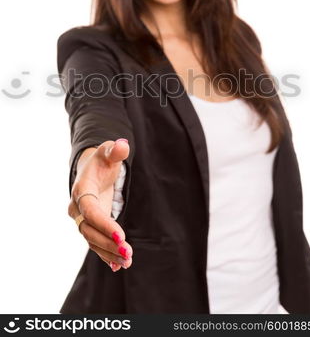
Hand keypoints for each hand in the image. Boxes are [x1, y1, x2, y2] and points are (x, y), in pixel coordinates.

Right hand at [68, 139, 132, 271]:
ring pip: (91, 240)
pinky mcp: (90, 225)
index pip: (90, 211)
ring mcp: (83, 218)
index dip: (104, 224)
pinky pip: (95, 243)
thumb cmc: (102, 159)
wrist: (93, 168)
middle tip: (128, 253)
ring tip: (127, 262)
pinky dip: (105, 255)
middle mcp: (78, 207)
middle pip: (89, 230)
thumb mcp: (108, 151)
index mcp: (81, 190)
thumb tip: (122, 146)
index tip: (122, 235)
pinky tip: (118, 266)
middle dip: (107, 243)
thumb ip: (115, 151)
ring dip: (108, 253)